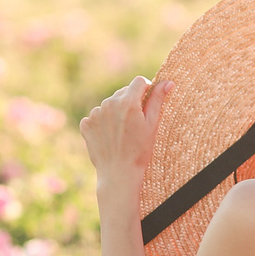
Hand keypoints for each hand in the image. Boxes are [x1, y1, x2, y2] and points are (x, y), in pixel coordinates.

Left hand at [81, 76, 162, 193]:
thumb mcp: (152, 125)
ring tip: (121, 132)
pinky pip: (97, 115)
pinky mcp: (86, 123)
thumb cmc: (140, 150)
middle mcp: (109, 103)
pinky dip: (102, 123)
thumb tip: (168, 82)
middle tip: (135, 123)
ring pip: (109, 104)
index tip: (147, 102)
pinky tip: (109, 136)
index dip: (146, 90)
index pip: (139, 81)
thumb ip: (158, 100)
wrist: (119, 173)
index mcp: (128, 102)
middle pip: (123, 92)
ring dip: (116, 112)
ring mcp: (95, 113)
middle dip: (130, 102)